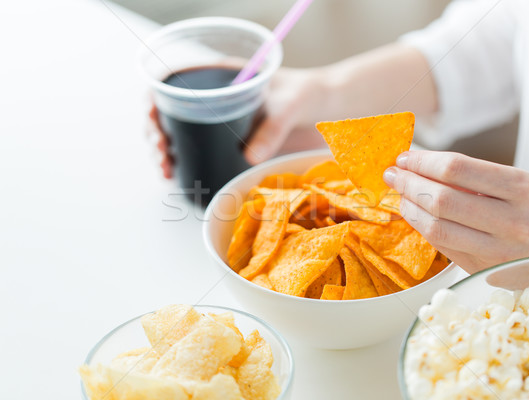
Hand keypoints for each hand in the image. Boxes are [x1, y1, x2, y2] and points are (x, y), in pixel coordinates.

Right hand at [146, 67, 328, 177]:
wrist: (328, 108)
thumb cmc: (308, 94)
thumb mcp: (291, 105)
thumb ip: (272, 129)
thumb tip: (249, 158)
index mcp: (221, 77)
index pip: (174, 82)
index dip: (154, 98)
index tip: (152, 117)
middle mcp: (214, 99)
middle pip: (169, 112)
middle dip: (156, 132)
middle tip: (161, 153)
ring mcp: (219, 122)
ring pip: (179, 134)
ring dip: (165, 152)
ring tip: (165, 170)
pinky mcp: (229, 144)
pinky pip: (199, 152)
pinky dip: (184, 164)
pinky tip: (176, 177)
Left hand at [383, 150, 528, 273]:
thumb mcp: (516, 182)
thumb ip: (471, 177)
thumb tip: (419, 166)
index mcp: (520, 189)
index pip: (456, 169)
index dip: (422, 162)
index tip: (405, 157)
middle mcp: (511, 223)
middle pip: (440, 200)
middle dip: (408, 183)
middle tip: (393, 174)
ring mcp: (498, 253)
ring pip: (436, 228)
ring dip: (409, 208)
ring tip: (400, 194)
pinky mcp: (485, 272)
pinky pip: (442, 247)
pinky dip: (422, 228)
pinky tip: (415, 214)